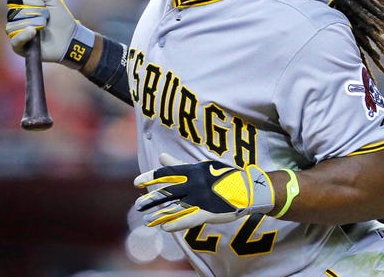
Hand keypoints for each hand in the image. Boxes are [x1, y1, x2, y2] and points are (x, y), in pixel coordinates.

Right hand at [6, 0, 94, 67]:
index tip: (38, 2)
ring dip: (31, 24)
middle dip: (32, 14)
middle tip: (46, 17)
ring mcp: (18, 34)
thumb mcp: (52, 1)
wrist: (70, 39)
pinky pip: (15, 40)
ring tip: (44, 26)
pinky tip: (33, 32)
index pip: (13, 0)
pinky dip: (23, 35)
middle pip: (12, 13)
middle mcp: (17, 20)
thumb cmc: (62, 20)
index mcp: (23, 8)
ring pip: (12, 26)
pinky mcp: (21, 47)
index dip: (24, 0)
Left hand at [134, 153, 274, 231]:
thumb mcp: (201, 167)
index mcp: (192, 171)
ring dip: (159, 215)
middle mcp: (194, 184)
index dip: (151, 178)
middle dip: (151, 199)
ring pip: (175, 208)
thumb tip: (162, 156)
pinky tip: (164, 228)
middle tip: (138, 205)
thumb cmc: (222, 177)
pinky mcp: (207, 212)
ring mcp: (200, 199)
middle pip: (167, 192)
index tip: (137, 182)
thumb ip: (179, 164)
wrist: (246, 189)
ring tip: (147, 220)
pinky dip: (175, 224)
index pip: (167, 173)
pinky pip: (188, 220)